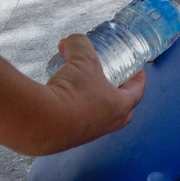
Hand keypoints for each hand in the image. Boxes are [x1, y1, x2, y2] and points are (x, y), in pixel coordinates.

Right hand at [32, 33, 146, 154]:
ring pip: (97, 117)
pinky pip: (75, 123)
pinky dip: (71, 111)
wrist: (41, 122)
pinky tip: (61, 100)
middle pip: (121, 109)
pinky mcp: (67, 139)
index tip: (138, 71)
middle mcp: (107, 124)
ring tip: (82, 87)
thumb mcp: (82, 60)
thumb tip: (72, 40)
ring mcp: (87, 134)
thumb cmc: (72, 93)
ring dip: (92, 102)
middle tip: (111, 81)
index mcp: (120, 106)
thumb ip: (80, 45)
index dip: (138, 78)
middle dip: (117, 94)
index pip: (137, 91)